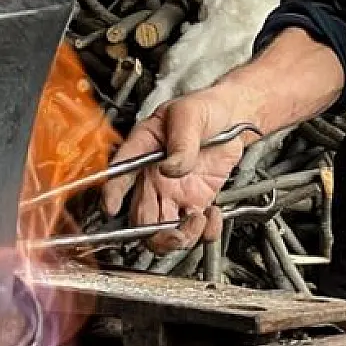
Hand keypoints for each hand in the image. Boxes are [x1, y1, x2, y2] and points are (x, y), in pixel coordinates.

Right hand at [100, 83, 259, 253]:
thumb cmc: (205, 108)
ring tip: (197, 219)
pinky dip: (205, 233)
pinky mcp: (195, 202)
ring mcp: (174, 193)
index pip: (119, 173)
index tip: (111, 207)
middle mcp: (154, 177)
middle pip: (139, 218)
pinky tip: (211, 216)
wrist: (234, 117)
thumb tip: (172, 168)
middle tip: (174, 230)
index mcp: (143, 149)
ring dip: (179, 237)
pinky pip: (194, 230)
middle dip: (154, 233)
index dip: (111, 192)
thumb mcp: (190, 115)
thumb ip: (181, 142)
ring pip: (162, 232)